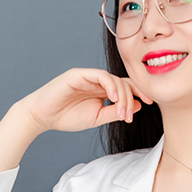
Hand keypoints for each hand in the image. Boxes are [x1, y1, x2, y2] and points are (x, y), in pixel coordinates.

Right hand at [20, 68, 152, 134]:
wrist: (42, 117)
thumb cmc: (67, 117)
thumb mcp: (97, 117)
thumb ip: (116, 111)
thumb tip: (137, 105)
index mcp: (102, 90)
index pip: (126, 87)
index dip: (139, 93)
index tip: (150, 103)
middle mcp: (97, 81)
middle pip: (123, 82)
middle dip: (131, 98)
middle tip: (130, 115)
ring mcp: (89, 76)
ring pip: (114, 79)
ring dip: (122, 96)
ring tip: (122, 112)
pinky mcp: (79, 74)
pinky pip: (100, 75)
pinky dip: (110, 85)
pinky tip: (114, 98)